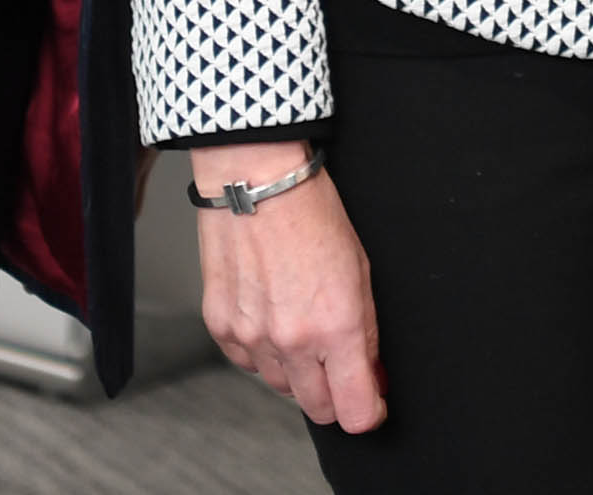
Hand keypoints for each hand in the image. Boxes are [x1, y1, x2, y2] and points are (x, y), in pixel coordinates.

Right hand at [191, 144, 386, 432]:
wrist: (257, 179)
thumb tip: (372, 377)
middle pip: (318, 409)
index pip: (355, 412)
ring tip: (300, 321)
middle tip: (338, 363)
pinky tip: (270, 312)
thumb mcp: (361, 272)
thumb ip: (367, 335)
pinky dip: (261, 349)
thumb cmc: (312, 213)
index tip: (372, 402)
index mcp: (336, 327)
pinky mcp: (220, 325)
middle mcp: (292, 340)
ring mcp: (252, 336)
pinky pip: (246, 362)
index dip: (369, 413)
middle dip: (335, 393)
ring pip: (280, 386)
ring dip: (295, 370)